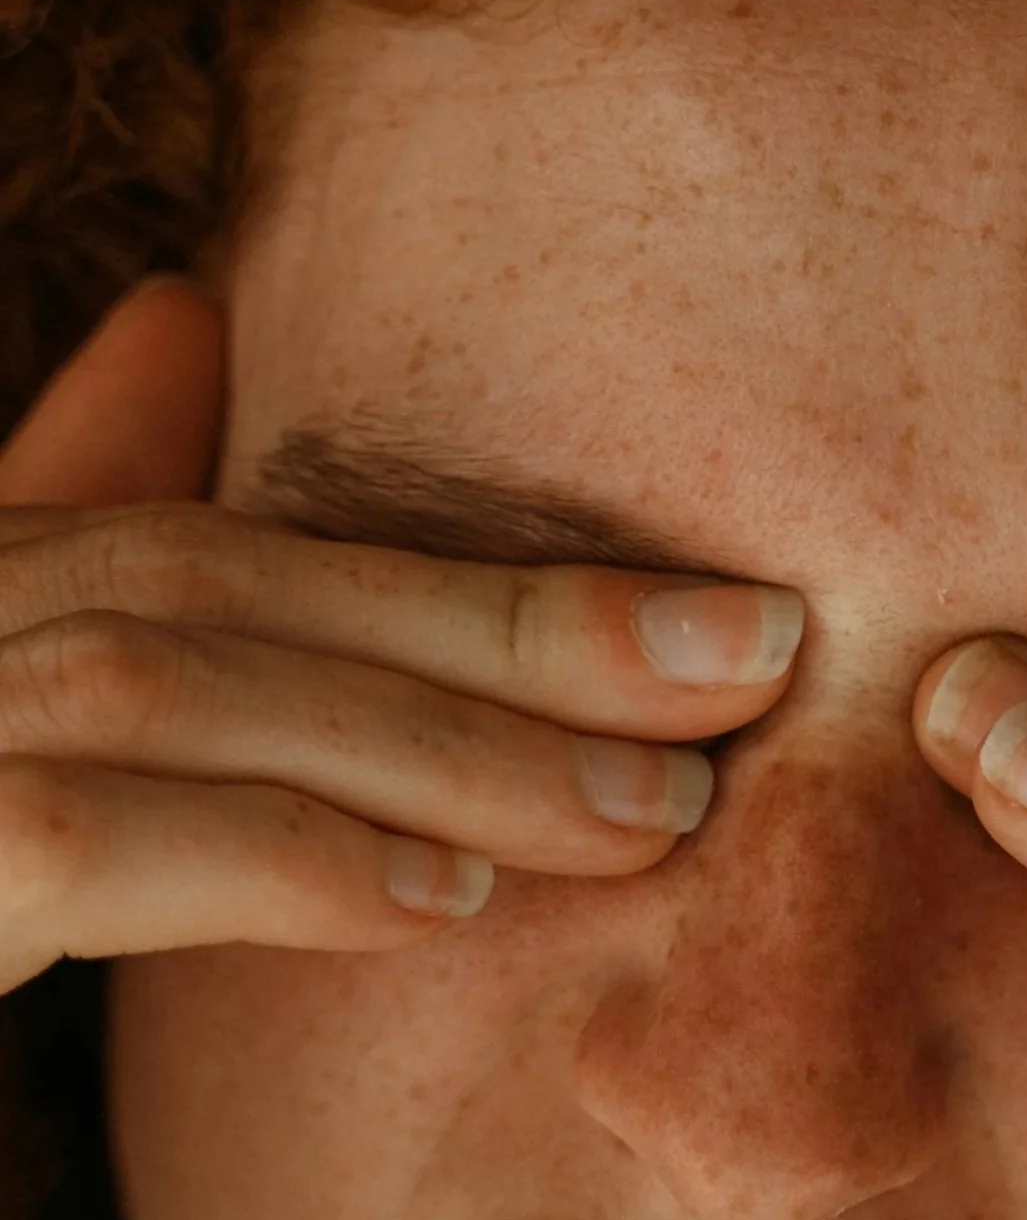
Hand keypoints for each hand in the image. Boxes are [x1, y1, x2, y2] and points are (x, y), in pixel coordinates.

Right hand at [0, 278, 802, 992]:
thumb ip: (81, 532)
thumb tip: (181, 315)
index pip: (245, 551)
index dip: (480, 585)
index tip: (718, 622)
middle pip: (242, 588)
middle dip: (514, 632)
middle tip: (755, 669)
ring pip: (191, 693)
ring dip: (442, 748)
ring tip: (648, 811)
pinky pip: (78, 839)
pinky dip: (272, 856)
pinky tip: (436, 904)